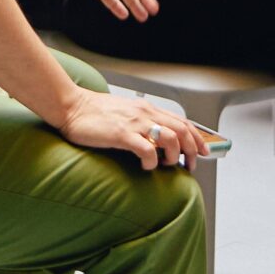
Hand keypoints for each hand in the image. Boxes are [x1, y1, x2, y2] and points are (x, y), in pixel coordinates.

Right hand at [53, 84, 210, 169]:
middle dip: (192, 149)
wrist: (72, 107)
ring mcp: (134, 123)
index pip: (182, 122)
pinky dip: (152, 162)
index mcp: (147, 108)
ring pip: (170, 138)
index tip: (202, 151)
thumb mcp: (125, 113)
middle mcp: (145, 113)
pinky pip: (146, 149)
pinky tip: (146, 167)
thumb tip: (156, 140)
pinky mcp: (121, 134)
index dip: (196, 137)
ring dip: (173, 156)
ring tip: (167, 165)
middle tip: (191, 164)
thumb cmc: (95, 113)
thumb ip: (141, 122)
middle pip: (181, 130)